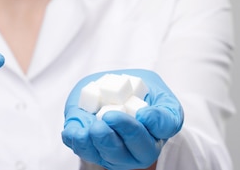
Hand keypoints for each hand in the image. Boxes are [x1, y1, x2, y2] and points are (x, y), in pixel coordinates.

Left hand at [62, 69, 182, 169]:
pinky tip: (74, 131)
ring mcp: (119, 153)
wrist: (108, 90)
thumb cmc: (133, 88)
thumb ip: (153, 98)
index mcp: (160, 125)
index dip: (157, 123)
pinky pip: (86, 151)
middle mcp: (143, 145)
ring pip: (113, 157)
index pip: (165, 127)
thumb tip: (144, 118)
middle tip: (110, 116)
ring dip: (101, 142)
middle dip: (125, 133)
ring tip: (94, 127)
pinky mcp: (94, 150)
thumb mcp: (148, 83)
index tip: (144, 114)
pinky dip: (79, 142)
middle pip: (142, 151)